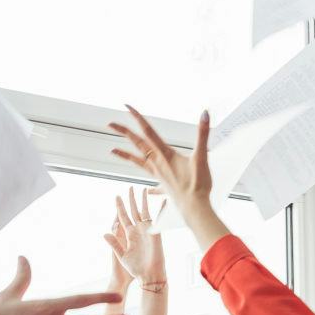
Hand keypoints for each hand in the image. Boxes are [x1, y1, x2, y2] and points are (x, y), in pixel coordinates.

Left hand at [104, 187, 165, 288]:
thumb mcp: (122, 255)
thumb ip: (114, 244)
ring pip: (145, 212)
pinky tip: (162, 201)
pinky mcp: (156, 234)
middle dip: (131, 199)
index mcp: (129, 234)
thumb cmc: (135, 269)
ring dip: (144, 201)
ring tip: (143, 189)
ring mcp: (148, 231)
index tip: (117, 196)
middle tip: (129, 187)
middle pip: (134, 210)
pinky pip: (158, 220)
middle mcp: (138, 230)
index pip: (123, 217)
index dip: (120, 207)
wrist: (148, 276)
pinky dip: (161, 210)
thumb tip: (105, 233)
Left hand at [110, 107, 225, 241]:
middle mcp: (157, 163)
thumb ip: (203, 134)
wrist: (194, 208)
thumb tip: (205, 114)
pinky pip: (151, 181)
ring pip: (138, 160)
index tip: (127, 107)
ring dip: (125, 154)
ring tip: (112, 150)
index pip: (149, 131)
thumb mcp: (201, 156)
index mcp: (165, 154)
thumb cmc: (197, 184)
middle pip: (137, 143)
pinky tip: (148, 190)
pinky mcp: (162, 184)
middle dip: (124, 132)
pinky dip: (149, 185)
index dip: (138, 118)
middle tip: (110, 124)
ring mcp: (158, 174)